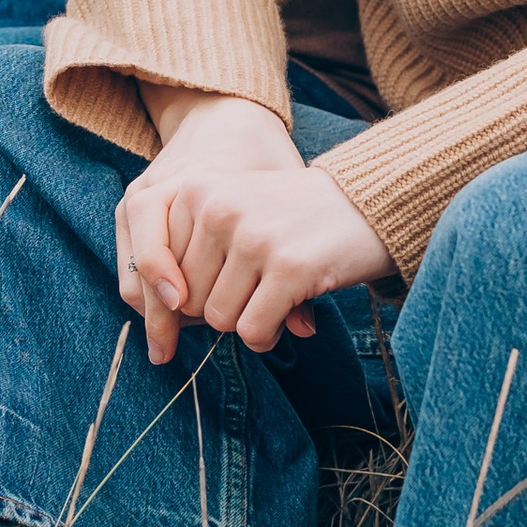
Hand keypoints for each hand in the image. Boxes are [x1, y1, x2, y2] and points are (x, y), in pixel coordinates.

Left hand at [117, 91, 395, 364]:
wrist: (368, 200)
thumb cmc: (294, 214)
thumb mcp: (234, 209)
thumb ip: (193, 249)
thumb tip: (162, 316)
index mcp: (196, 190)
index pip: (159, 270)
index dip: (183, 294)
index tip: (208, 296)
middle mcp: (219, 210)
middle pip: (187, 299)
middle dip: (218, 308)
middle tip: (252, 294)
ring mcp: (253, 238)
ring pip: (219, 319)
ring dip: (245, 322)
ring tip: (272, 299)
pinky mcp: (289, 268)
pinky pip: (253, 331)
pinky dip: (266, 335)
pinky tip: (286, 316)